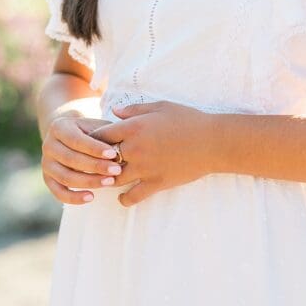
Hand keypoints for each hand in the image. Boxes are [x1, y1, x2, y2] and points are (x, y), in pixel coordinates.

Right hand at [41, 112, 123, 205]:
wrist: (68, 136)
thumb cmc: (88, 131)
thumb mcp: (94, 125)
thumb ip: (104, 133)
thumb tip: (119, 148)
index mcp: (59, 127)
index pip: (77, 140)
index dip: (95, 148)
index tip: (113, 154)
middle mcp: (48, 145)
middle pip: (71, 159)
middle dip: (96, 166)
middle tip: (116, 170)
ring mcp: (46, 163)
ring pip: (66, 177)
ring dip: (89, 181)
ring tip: (109, 182)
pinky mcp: (48, 179)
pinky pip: (59, 192)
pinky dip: (74, 198)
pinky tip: (91, 197)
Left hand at [89, 100, 212, 206]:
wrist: (212, 142)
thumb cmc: (188, 120)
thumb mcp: (160, 107)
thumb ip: (134, 109)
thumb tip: (113, 111)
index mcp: (134, 127)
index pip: (100, 134)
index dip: (94, 138)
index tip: (94, 142)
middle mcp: (134, 148)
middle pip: (102, 158)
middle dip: (97, 160)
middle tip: (95, 163)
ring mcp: (144, 168)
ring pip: (113, 179)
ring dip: (108, 179)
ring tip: (106, 180)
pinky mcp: (156, 183)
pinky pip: (133, 196)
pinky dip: (124, 199)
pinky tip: (122, 197)